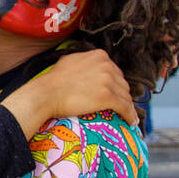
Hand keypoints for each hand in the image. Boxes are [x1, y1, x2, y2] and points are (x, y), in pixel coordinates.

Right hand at [0, 49, 137, 135]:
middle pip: (122, 83)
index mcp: (100, 56)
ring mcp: (108, 81)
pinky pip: (125, 107)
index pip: (115, 71)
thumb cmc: (54, 80)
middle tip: (119, 106)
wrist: (47, 93)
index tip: (113, 92)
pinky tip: (132, 121)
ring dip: (127, 106)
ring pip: (125, 96)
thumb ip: (85, 61)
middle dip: (121, 95)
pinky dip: (130, 115)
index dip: (115, 84)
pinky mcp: (107, 97)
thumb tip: (88, 64)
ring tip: (128, 115)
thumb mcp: (71, 61)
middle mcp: (107, 65)